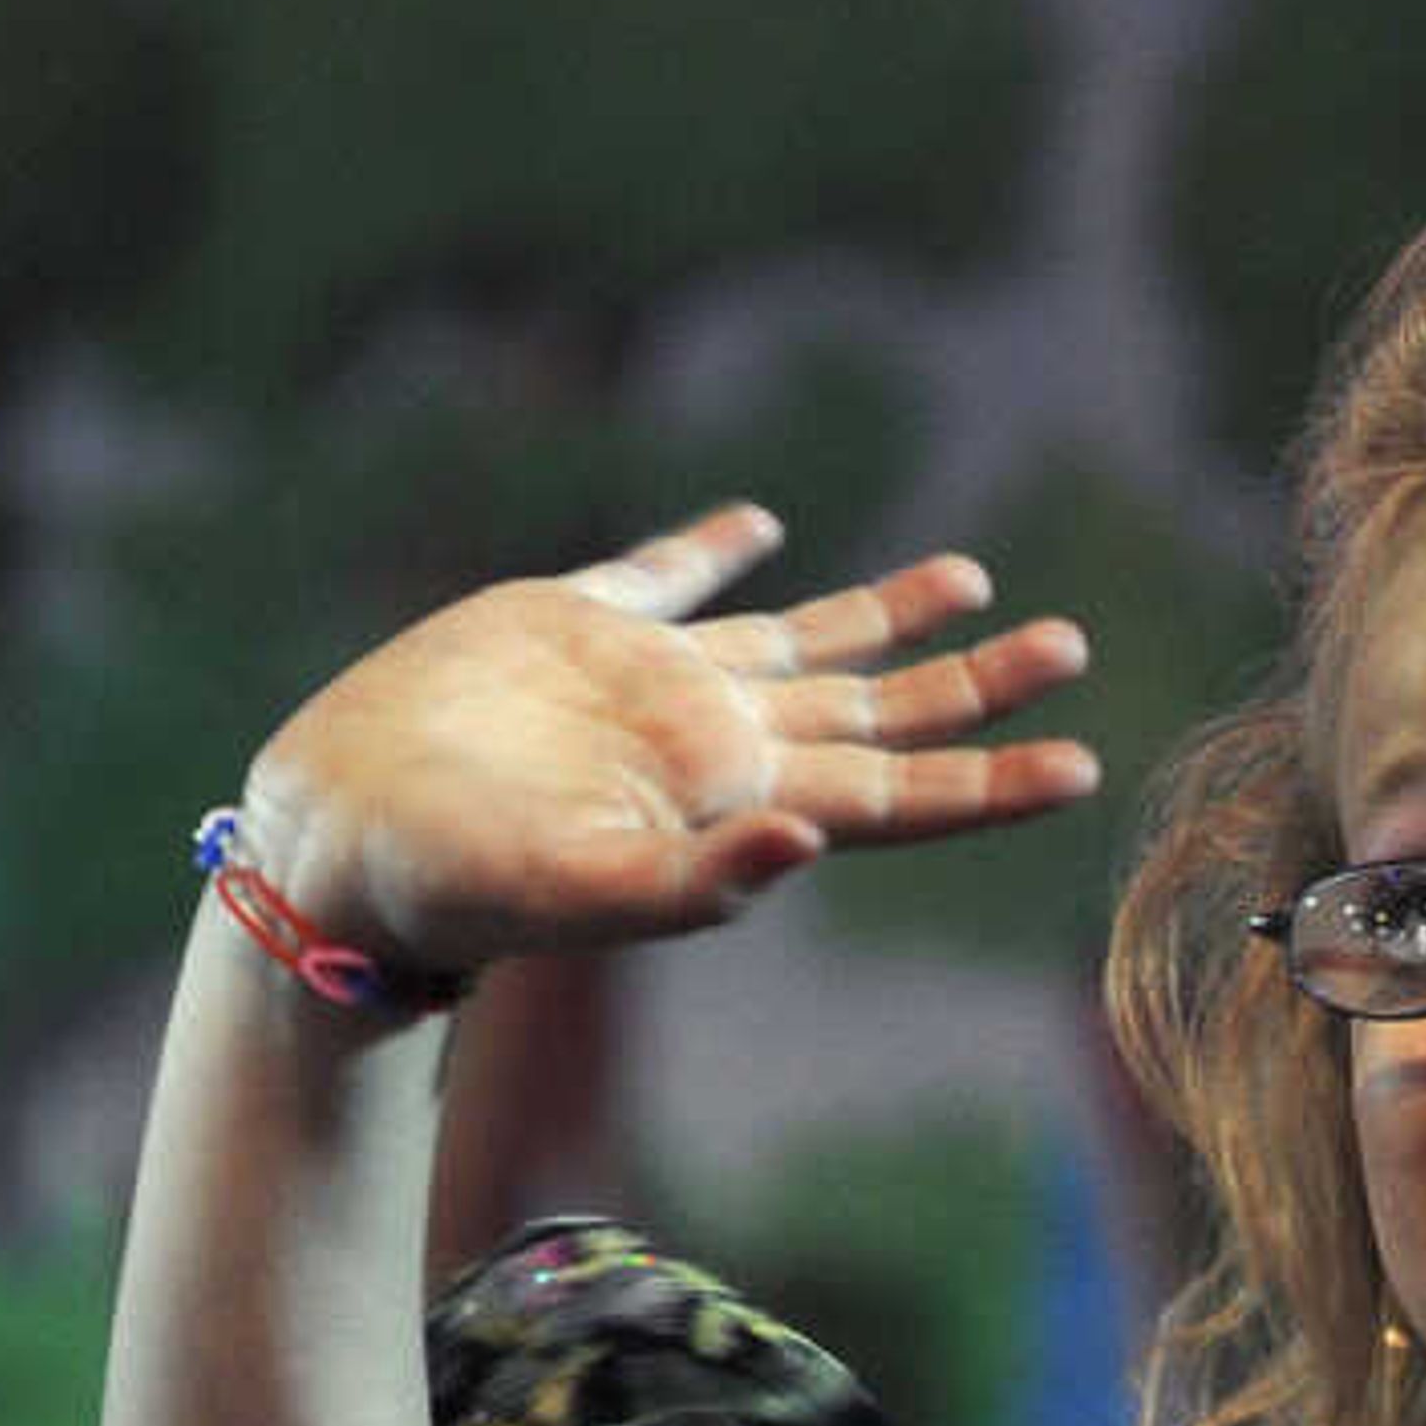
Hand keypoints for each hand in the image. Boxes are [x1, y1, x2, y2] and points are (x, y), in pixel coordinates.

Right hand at [237, 504, 1096, 984]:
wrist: (345, 838)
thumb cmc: (461, 889)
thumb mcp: (588, 898)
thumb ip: (703, 881)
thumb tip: (811, 841)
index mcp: (736, 810)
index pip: (897, 795)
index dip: (990, 781)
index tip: (1080, 765)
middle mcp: (715, 747)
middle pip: (879, 711)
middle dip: (976, 684)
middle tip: (1070, 647)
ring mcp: (650, 684)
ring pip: (802, 639)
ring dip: (889, 614)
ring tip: (973, 576)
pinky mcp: (571, 626)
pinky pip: (667, 578)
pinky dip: (718, 552)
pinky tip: (767, 526)